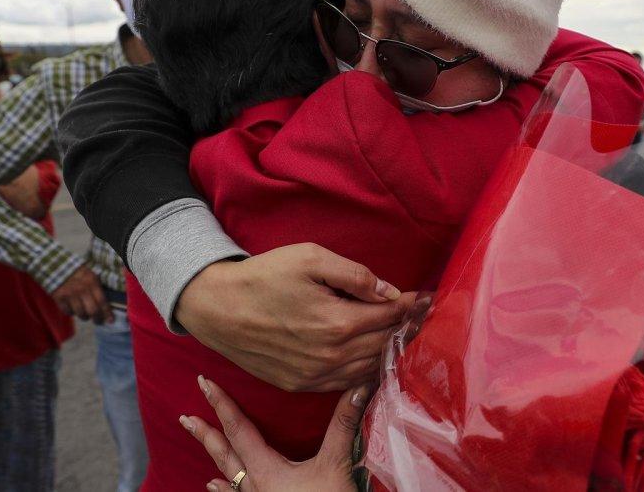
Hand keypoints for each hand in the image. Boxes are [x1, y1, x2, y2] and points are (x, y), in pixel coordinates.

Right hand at [50, 265, 113, 323]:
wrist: (57, 266)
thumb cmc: (78, 273)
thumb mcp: (91, 277)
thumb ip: (98, 289)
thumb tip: (105, 306)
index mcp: (92, 283)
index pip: (102, 301)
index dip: (107, 313)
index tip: (110, 320)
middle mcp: (82, 290)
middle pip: (92, 311)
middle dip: (97, 319)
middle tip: (98, 321)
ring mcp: (70, 295)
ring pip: (81, 314)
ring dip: (85, 317)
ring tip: (86, 315)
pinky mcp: (59, 298)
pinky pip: (68, 312)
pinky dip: (72, 313)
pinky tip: (74, 309)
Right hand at [176, 243, 416, 392]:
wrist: (217, 308)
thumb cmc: (263, 276)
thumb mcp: (310, 258)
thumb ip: (355, 274)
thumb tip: (389, 291)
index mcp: (338, 322)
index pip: (390, 316)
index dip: (411, 305)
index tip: (426, 297)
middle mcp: (332, 355)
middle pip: (384, 343)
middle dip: (406, 327)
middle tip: (421, 315)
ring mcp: (316, 375)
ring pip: (369, 367)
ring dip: (389, 350)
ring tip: (402, 333)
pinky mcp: (302, 385)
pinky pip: (347, 383)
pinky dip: (365, 370)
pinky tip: (372, 355)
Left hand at [181, 375, 362, 491]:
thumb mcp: (336, 464)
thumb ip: (342, 425)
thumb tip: (358, 388)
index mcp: (267, 470)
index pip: (239, 430)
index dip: (222, 404)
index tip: (204, 385)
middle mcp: (255, 486)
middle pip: (224, 454)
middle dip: (205, 433)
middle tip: (184, 417)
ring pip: (228, 476)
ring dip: (213, 457)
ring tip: (199, 443)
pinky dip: (224, 489)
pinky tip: (214, 486)